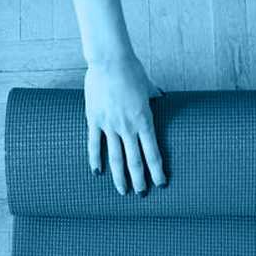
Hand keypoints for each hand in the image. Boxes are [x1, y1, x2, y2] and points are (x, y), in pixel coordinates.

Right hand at [85, 59, 166, 194]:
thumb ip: (154, 95)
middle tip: (142, 194)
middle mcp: (128, 127)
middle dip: (140, 180)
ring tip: (123, 191)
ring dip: (120, 177)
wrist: (110, 61)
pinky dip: (95, 160)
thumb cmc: (131, 70)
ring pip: (115, 158)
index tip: (161, 184)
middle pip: (135, 161)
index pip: (153, 153)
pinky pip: (94, 144)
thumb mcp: (148, 85)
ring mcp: (110, 125)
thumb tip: (161, 96)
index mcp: (144, 121)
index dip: (157, 171)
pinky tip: (97, 173)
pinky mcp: (94, 120)